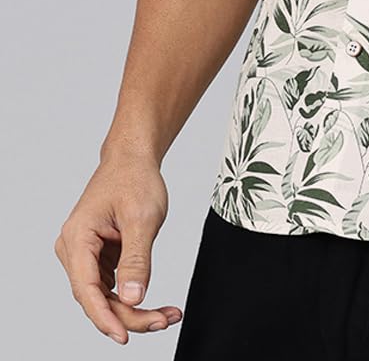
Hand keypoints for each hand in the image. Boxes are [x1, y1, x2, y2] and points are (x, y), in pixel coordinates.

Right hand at [54, 150, 183, 344]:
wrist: (133, 158)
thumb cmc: (135, 178)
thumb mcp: (142, 218)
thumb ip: (137, 259)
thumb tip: (133, 298)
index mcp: (77, 238)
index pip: (86, 289)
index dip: (104, 317)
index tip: (124, 336)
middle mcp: (74, 250)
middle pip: (97, 298)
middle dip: (129, 315)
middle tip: (164, 320)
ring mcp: (85, 255)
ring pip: (105, 296)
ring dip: (133, 310)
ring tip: (167, 315)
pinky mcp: (98, 257)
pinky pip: (111, 286)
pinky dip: (132, 297)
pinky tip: (155, 304)